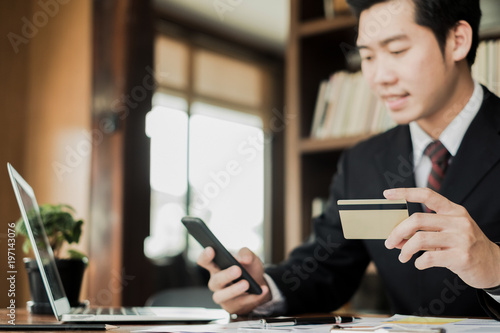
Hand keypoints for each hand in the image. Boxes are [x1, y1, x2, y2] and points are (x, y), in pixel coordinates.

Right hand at [197, 247, 270, 314]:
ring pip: (222, 296)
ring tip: (246, 284)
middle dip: (226, 275)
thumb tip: (243, 258)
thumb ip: (246, 253)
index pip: (204, 261)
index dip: (205, 256)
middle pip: (215, 280)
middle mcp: (216, 282)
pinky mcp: (231, 306)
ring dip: (234, 290)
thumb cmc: (249, 269)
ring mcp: (222, 295)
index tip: (211, 249)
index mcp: (216, 267)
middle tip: (238, 270)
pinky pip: (240, 303)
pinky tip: (261, 291)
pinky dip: (252, 297)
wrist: (258, 285)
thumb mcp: (250, 257)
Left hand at [384, 187, 499, 288]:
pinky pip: (430, 258)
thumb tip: (396, 238)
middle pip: (417, 219)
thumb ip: (424, 233)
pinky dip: (419, 262)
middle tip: (389, 242)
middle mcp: (459, 221)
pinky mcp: (462, 257)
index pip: (427, 194)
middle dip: (397, 232)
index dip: (405, 192)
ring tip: (403, 256)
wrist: (494, 265)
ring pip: (420, 239)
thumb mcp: (447, 233)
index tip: (387, 194)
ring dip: (405, 250)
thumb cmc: (464, 246)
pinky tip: (419, 264)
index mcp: (454, 211)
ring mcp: (462, 239)